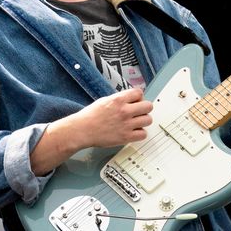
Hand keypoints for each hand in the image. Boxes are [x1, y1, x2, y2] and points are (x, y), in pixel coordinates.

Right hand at [31, 87, 151, 175]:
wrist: (82, 130)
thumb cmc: (90, 115)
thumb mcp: (105, 100)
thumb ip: (120, 99)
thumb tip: (132, 99)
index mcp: (118, 99)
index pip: (139, 93)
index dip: (138, 97)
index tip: (135, 102)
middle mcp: (124, 111)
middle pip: (148, 106)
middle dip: (144, 108)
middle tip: (138, 112)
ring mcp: (126, 124)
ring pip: (148, 120)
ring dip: (143, 121)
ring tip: (136, 123)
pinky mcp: (125, 137)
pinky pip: (143, 134)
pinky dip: (140, 133)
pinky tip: (133, 132)